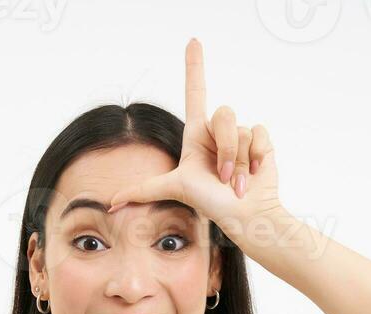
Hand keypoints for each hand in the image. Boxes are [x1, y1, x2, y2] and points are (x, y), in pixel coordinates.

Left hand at [107, 38, 283, 234]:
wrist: (243, 215)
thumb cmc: (211, 203)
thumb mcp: (174, 189)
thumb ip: (142, 191)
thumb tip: (110, 204)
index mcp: (196, 134)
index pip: (196, 92)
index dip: (195, 66)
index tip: (193, 41)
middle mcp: (217, 131)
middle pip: (222, 116)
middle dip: (224, 150)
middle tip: (222, 177)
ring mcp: (240, 136)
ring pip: (240, 130)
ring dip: (238, 161)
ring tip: (237, 182)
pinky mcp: (260, 141)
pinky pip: (258, 133)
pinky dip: (256, 156)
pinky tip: (254, 173)